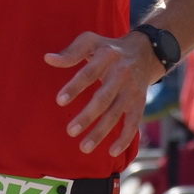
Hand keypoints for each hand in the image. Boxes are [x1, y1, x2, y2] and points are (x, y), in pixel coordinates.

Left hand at [45, 31, 166, 155]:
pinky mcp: (139, 102)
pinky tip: (112, 152)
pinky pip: (134, 122)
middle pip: (104, 97)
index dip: (75, 86)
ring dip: (101, 132)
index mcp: (107, 56)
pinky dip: (125, 138)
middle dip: (88, 116)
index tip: (60, 101)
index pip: (89, 73)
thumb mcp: (91, 41)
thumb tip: (48, 59)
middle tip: (70, 131)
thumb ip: (70, 52)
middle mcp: (121, 73)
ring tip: (84, 147)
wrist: (145, 52)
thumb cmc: (108, 48)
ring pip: (116, 113)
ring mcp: (132, 89)